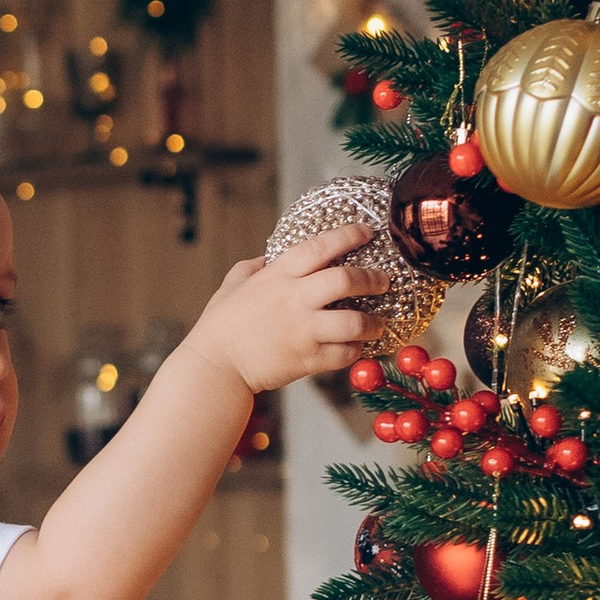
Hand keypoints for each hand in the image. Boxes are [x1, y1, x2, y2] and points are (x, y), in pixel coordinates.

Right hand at [193, 223, 376, 396]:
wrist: (215, 367)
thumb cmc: (219, 326)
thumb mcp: (232, 284)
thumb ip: (253, 267)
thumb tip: (267, 257)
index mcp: (278, 276)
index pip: (321, 247)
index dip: (349, 235)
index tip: (367, 232)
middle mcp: (294, 300)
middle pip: (346, 280)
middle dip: (372, 279)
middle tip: (384, 281)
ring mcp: (303, 331)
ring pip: (354, 322)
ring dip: (373, 322)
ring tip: (378, 323)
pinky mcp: (307, 359)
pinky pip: (344, 354)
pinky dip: (356, 351)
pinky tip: (357, 347)